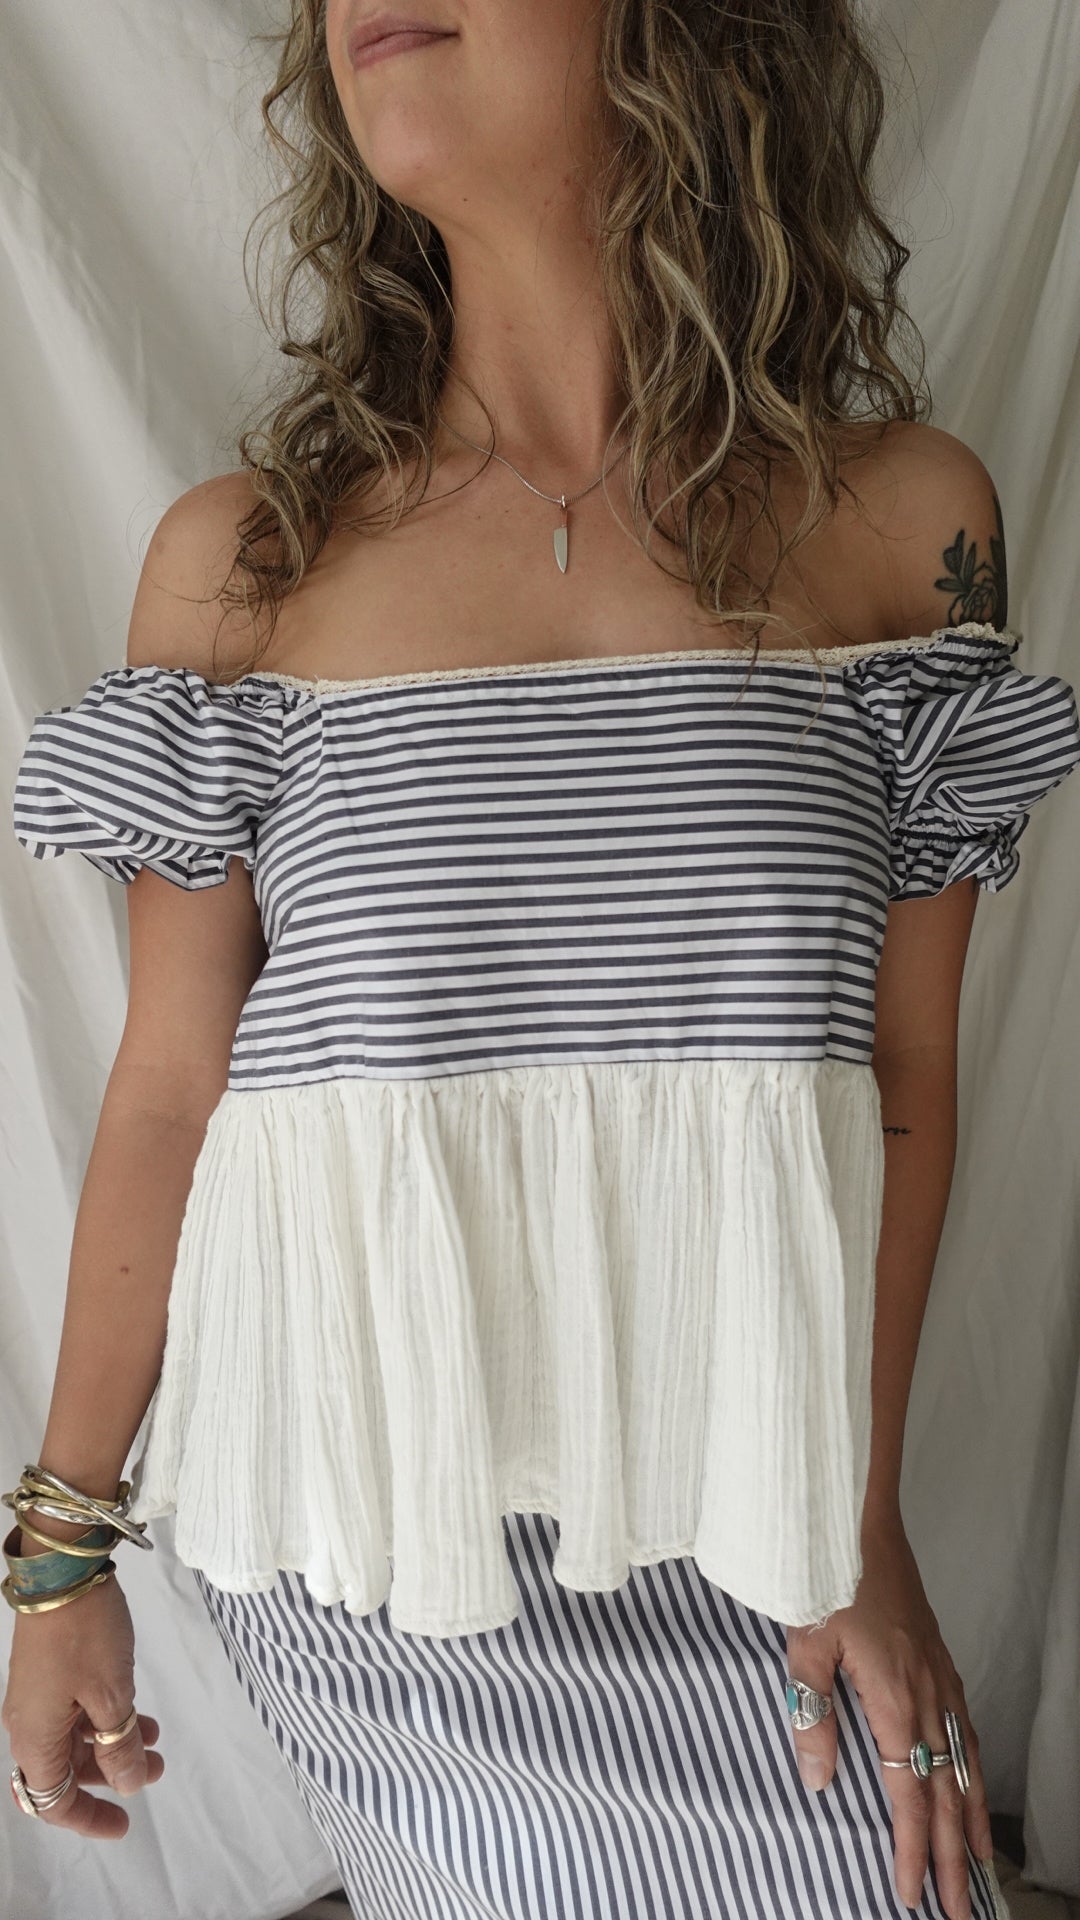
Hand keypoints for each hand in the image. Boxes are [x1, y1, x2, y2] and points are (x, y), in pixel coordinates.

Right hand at [3, 1571, 164, 1838]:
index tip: (124, 1825)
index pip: (53, 1801)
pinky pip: (75, 1712)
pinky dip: (106, 1718)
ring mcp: (39, 1695)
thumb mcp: (112, 1696)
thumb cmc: (86, 1636)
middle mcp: (30, 1723)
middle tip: (155, 1770)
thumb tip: (129, 1784)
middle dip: (111, 1776)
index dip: (88, 1819)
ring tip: (155, 1737)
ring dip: (114, 1744)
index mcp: (35, 1739)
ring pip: (74, 1740)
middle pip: (65, 1771)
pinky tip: (138, 1711)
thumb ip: (120, 1747)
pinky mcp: (51, 1672)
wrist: (63, 1568)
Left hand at [784, 1511, 993, 1919]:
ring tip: (980, 1863)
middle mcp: (927, 1693)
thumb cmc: (825, 1574)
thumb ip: (811, 1713)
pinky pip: (965, 1725)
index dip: (912, 1848)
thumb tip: (817, 1780)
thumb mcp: (804, 1643)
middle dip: (953, 1855)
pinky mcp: (938, 1656)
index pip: (909, 1793)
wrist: (856, 1518)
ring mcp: (938, 1674)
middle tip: (956, 1908)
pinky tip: (969, 1778)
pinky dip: (973, 1765)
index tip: (908, 1892)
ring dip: (972, 1818)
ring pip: (966, 1762)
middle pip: (948, 1791)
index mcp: (895, 1698)